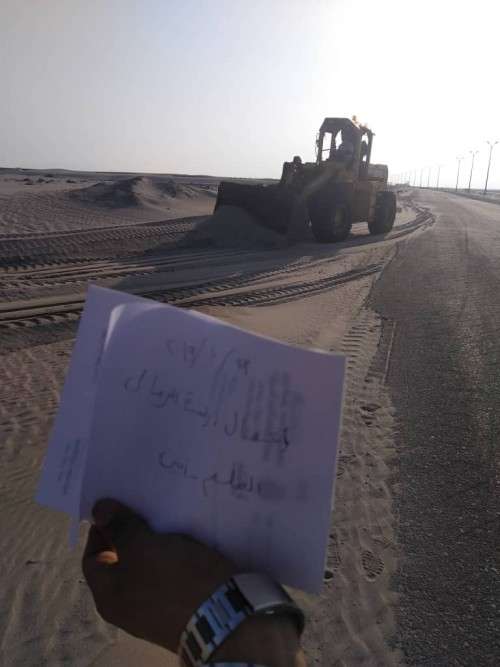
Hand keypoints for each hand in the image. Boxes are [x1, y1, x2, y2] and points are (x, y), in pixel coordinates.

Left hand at [82, 499, 236, 652]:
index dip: (101, 530)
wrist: (225, 614)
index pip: (91, 558)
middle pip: (121, 562)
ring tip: (167, 519)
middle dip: (131, 533)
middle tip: (145, 508)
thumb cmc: (174, 578)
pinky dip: (174, 555)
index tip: (119, 507)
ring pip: (148, 566)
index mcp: (108, 596)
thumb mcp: (142, 546)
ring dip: (155, 542)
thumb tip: (97, 510)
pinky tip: (186, 539)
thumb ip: (119, 527)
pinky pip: (170, 574)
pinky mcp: (182, 605)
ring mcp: (155, 608)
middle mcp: (127, 607)